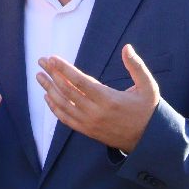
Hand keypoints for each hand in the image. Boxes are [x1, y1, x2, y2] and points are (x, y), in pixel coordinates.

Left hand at [36, 44, 160, 152]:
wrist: (149, 140)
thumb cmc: (148, 110)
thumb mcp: (148, 86)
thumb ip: (137, 66)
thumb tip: (127, 48)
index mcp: (108, 99)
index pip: (80, 81)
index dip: (64, 69)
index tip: (52, 58)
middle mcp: (95, 112)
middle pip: (67, 91)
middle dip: (52, 74)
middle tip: (41, 61)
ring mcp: (90, 123)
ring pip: (63, 105)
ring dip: (49, 89)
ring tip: (39, 76)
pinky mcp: (88, 131)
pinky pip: (66, 119)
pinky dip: (54, 108)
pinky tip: (48, 97)